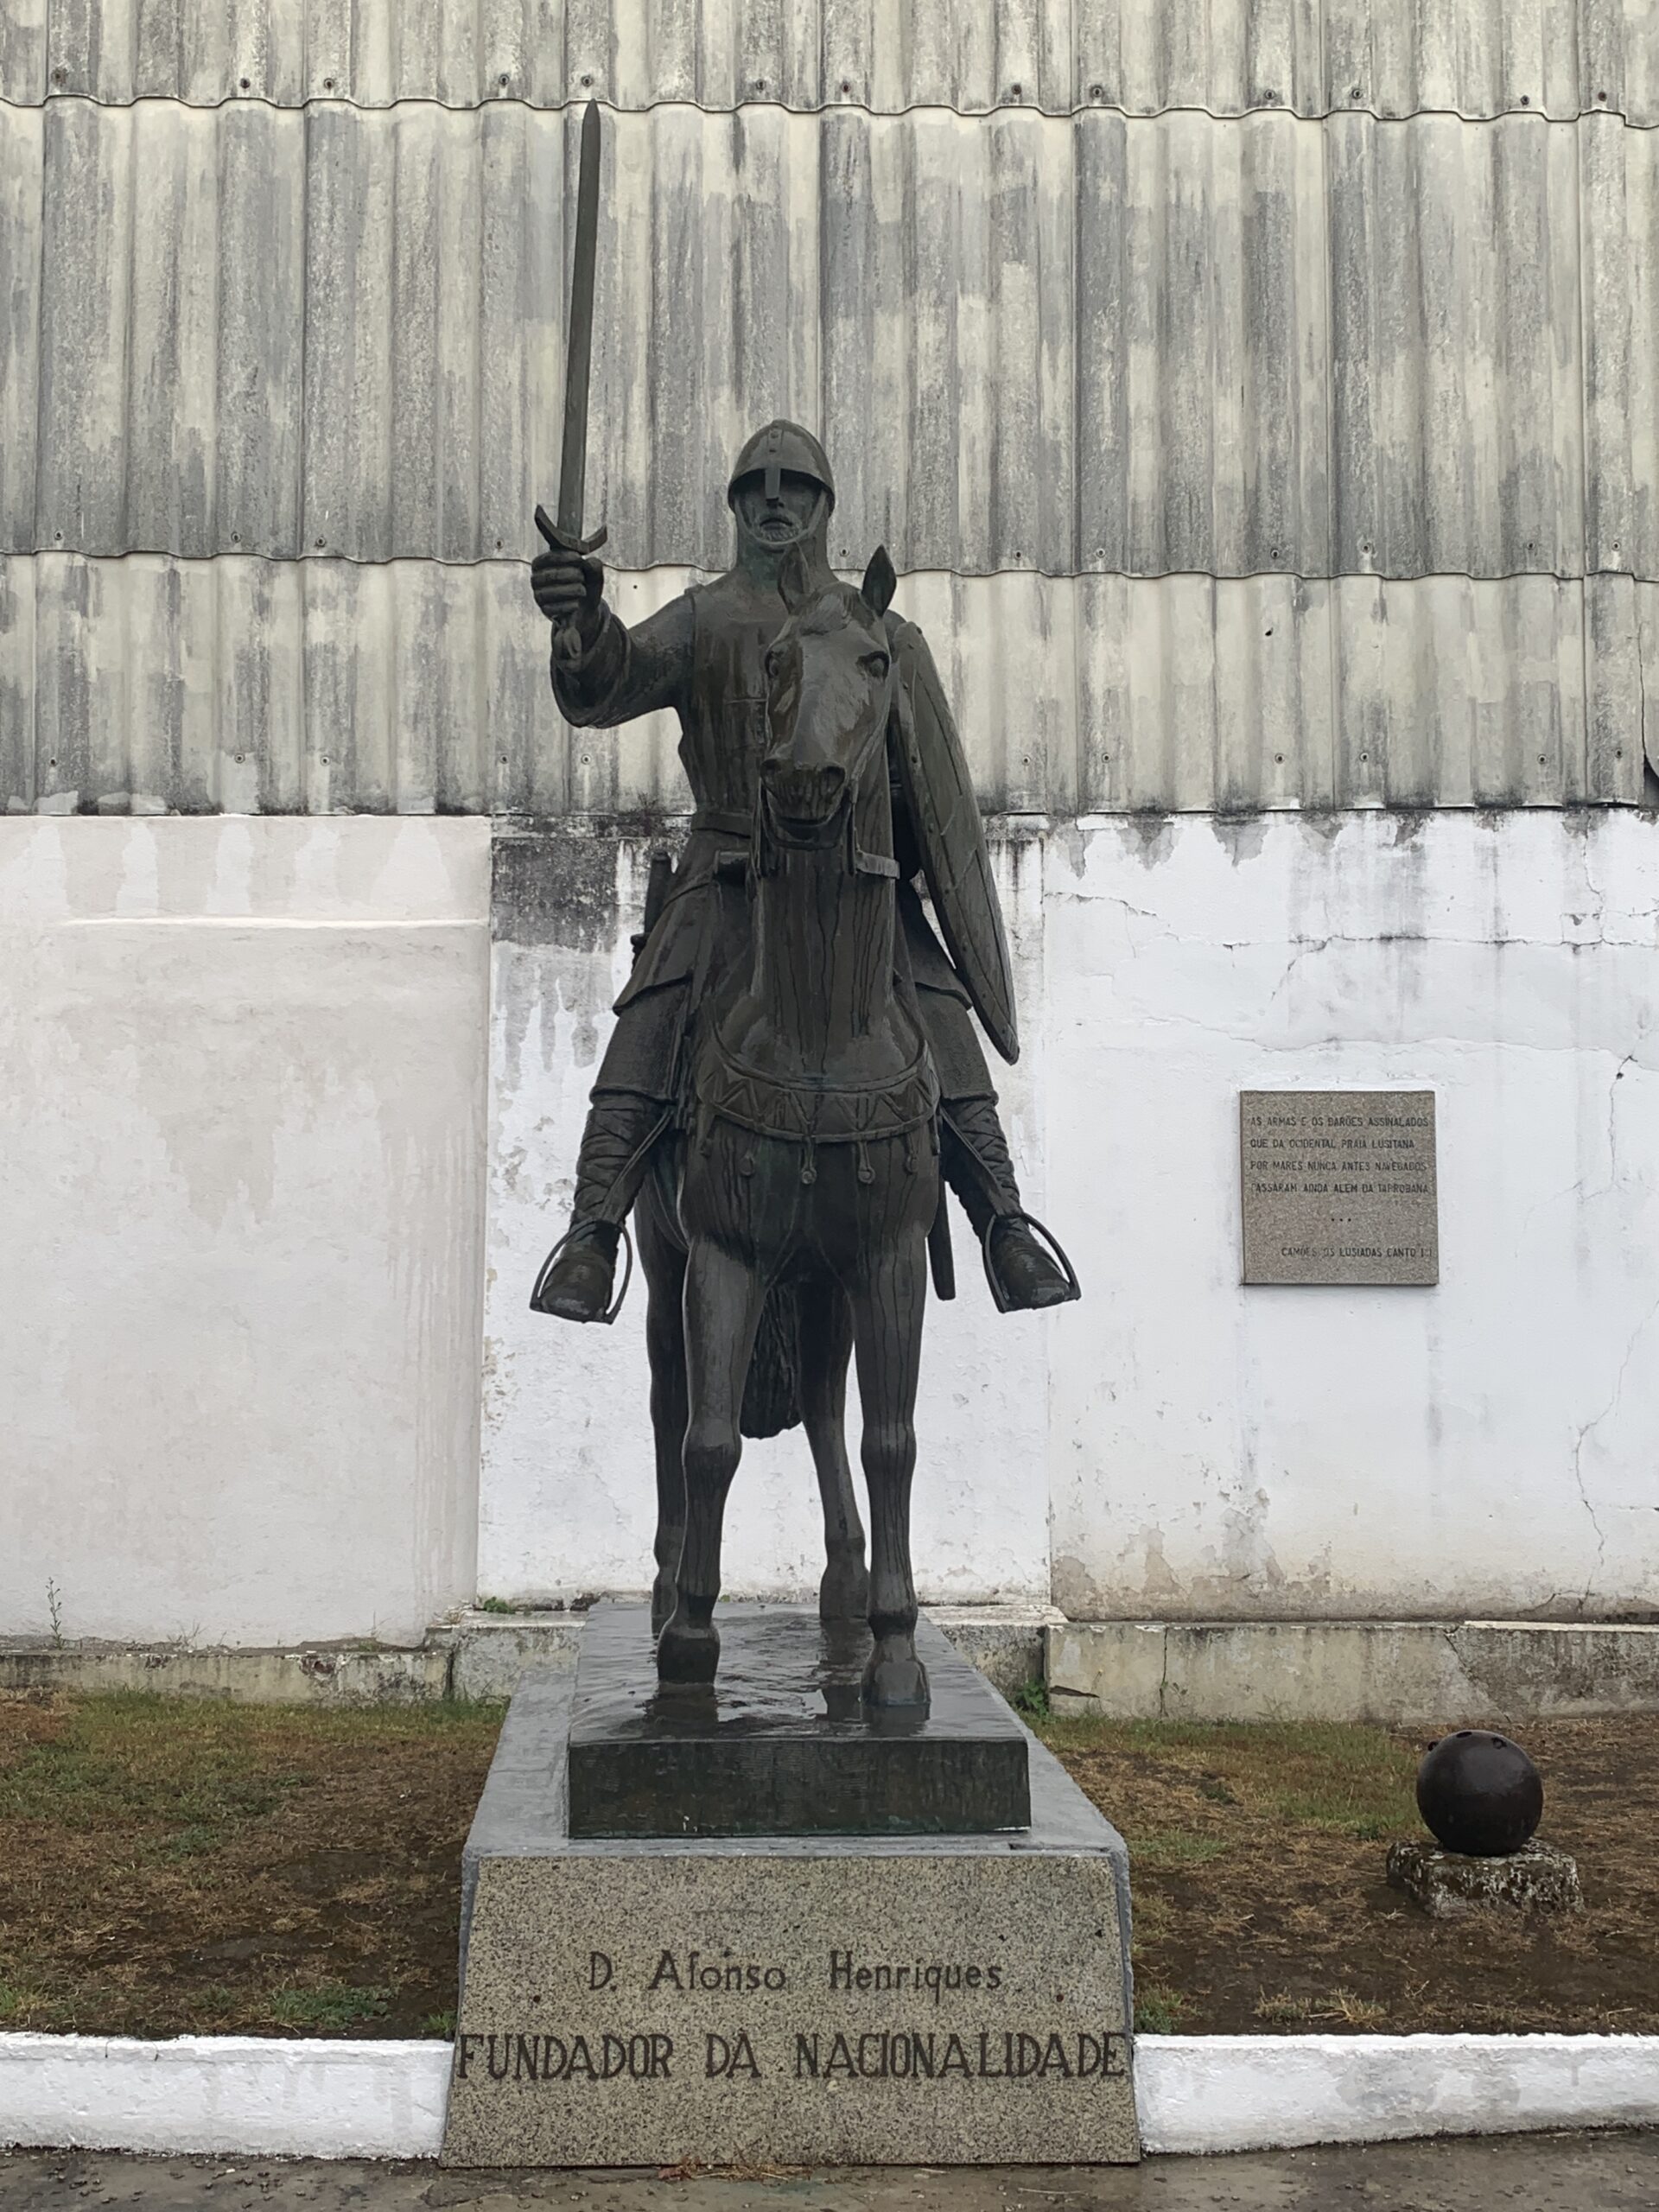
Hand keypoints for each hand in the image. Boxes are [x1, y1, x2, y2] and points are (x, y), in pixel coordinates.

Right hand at [532, 506, 604, 635]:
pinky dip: (568, 605)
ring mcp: (539, 595)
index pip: (546, 557)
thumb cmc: (587, 588)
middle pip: (547, 574)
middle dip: (569, 574)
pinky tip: (575, 604)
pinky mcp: (544, 611)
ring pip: (550, 591)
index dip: (561, 557)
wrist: (585, 615)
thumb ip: (595, 568)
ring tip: (581, 591)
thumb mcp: (595, 577)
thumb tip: (593, 561)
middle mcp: (537, 578)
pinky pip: (553, 607)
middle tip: (581, 577)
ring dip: (570, 590)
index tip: (578, 558)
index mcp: (546, 563)